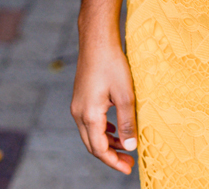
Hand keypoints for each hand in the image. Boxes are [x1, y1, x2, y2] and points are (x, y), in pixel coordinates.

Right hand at [71, 42, 137, 173]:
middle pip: (92, 145)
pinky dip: (101, 132)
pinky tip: (114, 131)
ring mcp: (77, 105)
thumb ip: (127, 123)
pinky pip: (88, 123)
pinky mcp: (80, 98)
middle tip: (129, 162)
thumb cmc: (111, 64)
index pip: (99, 149)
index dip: (114, 162)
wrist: (96, 41)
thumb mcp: (125, 95)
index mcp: (89, 114)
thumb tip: (130, 147)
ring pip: (89, 134)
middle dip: (110, 156)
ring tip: (124, 148)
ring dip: (106, 144)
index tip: (129, 168)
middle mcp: (78, 112)